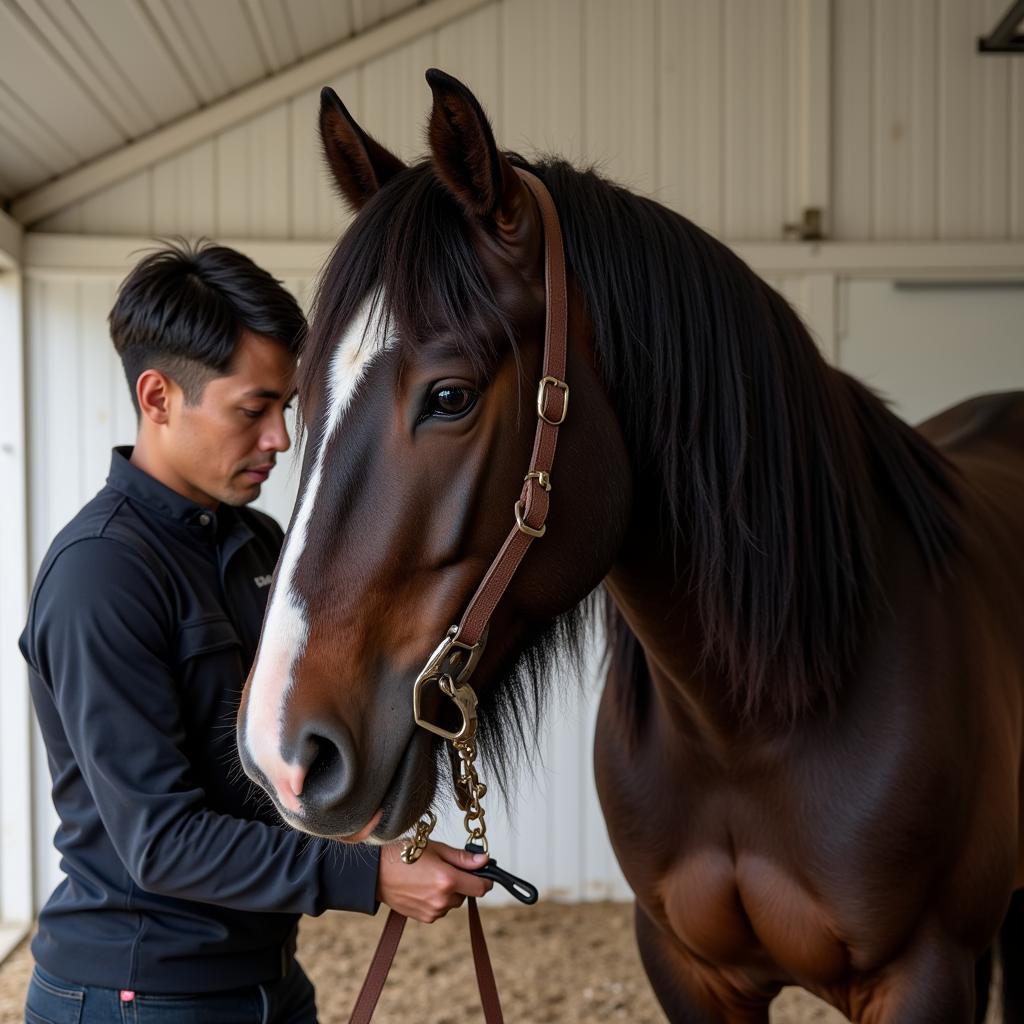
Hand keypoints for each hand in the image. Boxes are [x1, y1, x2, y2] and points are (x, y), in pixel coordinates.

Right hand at [376, 840, 492, 922]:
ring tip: (429, 876)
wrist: (375, 873)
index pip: (480, 888)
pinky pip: (440, 909)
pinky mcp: (424, 918)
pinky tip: (423, 887)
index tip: (484, 874)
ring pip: (452, 902)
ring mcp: (433, 911)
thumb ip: (462, 858)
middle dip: (461, 882)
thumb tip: (484, 860)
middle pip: (466, 894)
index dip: (485, 880)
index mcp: (447, 880)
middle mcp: (442, 899)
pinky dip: (437, 900)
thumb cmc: (403, 855)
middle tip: (445, 867)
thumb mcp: (435, 849)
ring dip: (448, 892)